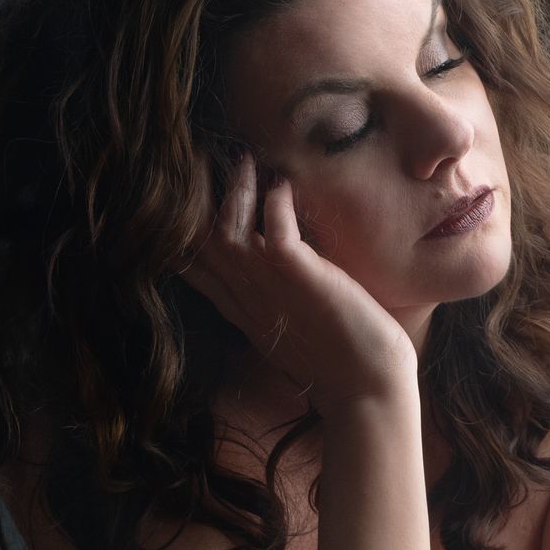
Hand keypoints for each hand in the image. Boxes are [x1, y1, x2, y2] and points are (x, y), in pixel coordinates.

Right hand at [179, 147, 418, 411]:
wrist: (367, 388)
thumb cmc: (340, 358)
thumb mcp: (292, 324)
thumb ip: (275, 296)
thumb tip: (273, 266)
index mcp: (242, 309)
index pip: (194, 267)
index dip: (182, 233)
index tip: (183, 199)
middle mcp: (248, 297)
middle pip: (200, 244)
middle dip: (198, 202)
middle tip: (208, 163)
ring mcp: (271, 288)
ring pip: (227, 232)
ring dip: (236, 193)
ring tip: (246, 161)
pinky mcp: (302, 279)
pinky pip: (277, 232)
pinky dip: (276, 204)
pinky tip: (282, 184)